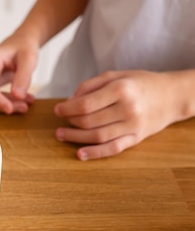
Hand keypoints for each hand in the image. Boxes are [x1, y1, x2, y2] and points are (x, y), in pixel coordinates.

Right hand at [0, 33, 36, 113]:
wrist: (22, 43)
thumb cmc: (23, 47)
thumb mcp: (29, 59)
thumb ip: (24, 76)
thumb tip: (18, 95)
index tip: (9, 109)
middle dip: (3, 104)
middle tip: (23, 107)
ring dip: (7, 104)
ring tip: (26, 104)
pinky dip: (8, 101)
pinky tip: (22, 100)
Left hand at [54, 70, 176, 159]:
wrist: (172, 96)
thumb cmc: (140, 83)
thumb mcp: (116, 75)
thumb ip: (90, 85)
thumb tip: (69, 101)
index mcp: (121, 89)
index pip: (86, 104)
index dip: (67, 109)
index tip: (58, 110)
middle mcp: (128, 108)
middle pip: (89, 121)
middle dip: (70, 122)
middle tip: (60, 122)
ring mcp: (133, 125)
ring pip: (97, 136)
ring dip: (75, 137)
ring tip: (61, 135)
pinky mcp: (136, 138)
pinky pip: (113, 148)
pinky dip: (95, 153)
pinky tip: (79, 154)